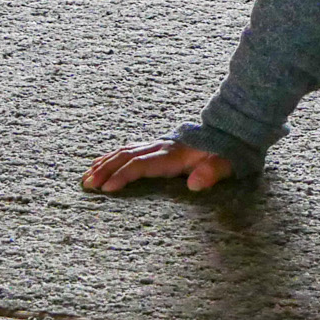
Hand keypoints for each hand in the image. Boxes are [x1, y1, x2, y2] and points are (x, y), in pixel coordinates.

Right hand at [82, 139, 232, 193]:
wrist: (234, 130)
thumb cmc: (228, 152)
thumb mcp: (226, 164)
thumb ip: (212, 172)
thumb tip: (196, 184)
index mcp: (174, 155)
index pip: (142, 164)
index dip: (124, 175)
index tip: (106, 189)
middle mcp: (162, 147)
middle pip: (127, 156)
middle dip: (105, 170)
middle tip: (86, 185)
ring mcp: (159, 144)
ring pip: (125, 151)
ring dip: (104, 164)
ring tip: (85, 177)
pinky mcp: (159, 146)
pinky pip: (130, 149)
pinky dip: (112, 156)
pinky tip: (101, 164)